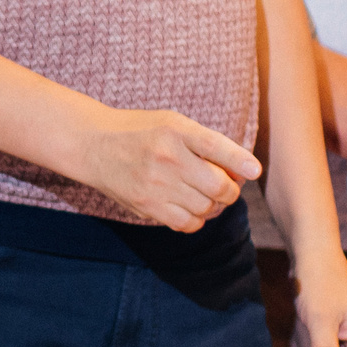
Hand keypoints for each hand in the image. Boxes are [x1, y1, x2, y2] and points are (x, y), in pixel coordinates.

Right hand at [75, 106, 261, 231]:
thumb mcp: (172, 122)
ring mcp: (155, 184)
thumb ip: (206, 142)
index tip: (254, 170)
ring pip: (207, 208)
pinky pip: (187, 224)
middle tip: (224, 184)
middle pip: (219, 186)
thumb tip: (244, 171)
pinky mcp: (146, 206)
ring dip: (214, 205)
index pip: (216, 147)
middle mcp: (166, 157)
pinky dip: (196, 219)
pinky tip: (190, 206)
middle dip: (230, 189)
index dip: (241, 161)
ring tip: (205, 194)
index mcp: (174, 130)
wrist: (92, 144)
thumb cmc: (140, 131)